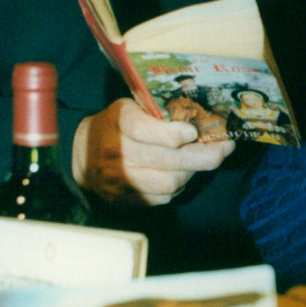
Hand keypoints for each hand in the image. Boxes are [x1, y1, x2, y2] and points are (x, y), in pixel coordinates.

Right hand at [72, 98, 234, 204]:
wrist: (80, 155)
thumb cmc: (114, 126)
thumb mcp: (129, 107)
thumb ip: (157, 112)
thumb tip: (201, 119)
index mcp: (118, 122)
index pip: (146, 130)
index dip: (174, 134)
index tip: (194, 132)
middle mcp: (117, 152)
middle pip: (167, 160)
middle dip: (203, 156)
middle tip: (225, 149)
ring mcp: (120, 180)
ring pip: (169, 182)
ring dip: (192, 172)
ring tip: (203, 161)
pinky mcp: (125, 199)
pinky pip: (162, 197)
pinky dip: (178, 187)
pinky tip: (182, 174)